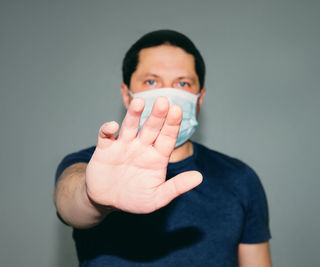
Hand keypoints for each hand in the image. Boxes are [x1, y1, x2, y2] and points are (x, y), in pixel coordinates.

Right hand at [85, 97, 202, 213]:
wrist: (107, 201)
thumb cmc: (134, 198)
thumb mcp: (158, 197)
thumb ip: (177, 187)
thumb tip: (199, 178)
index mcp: (157, 156)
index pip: (167, 137)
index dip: (172, 124)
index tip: (177, 110)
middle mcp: (142, 147)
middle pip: (151, 127)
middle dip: (157, 115)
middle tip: (163, 100)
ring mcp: (124, 145)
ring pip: (130, 126)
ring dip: (134, 114)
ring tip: (139, 102)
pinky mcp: (105, 148)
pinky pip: (106, 135)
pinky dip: (107, 129)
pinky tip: (113, 126)